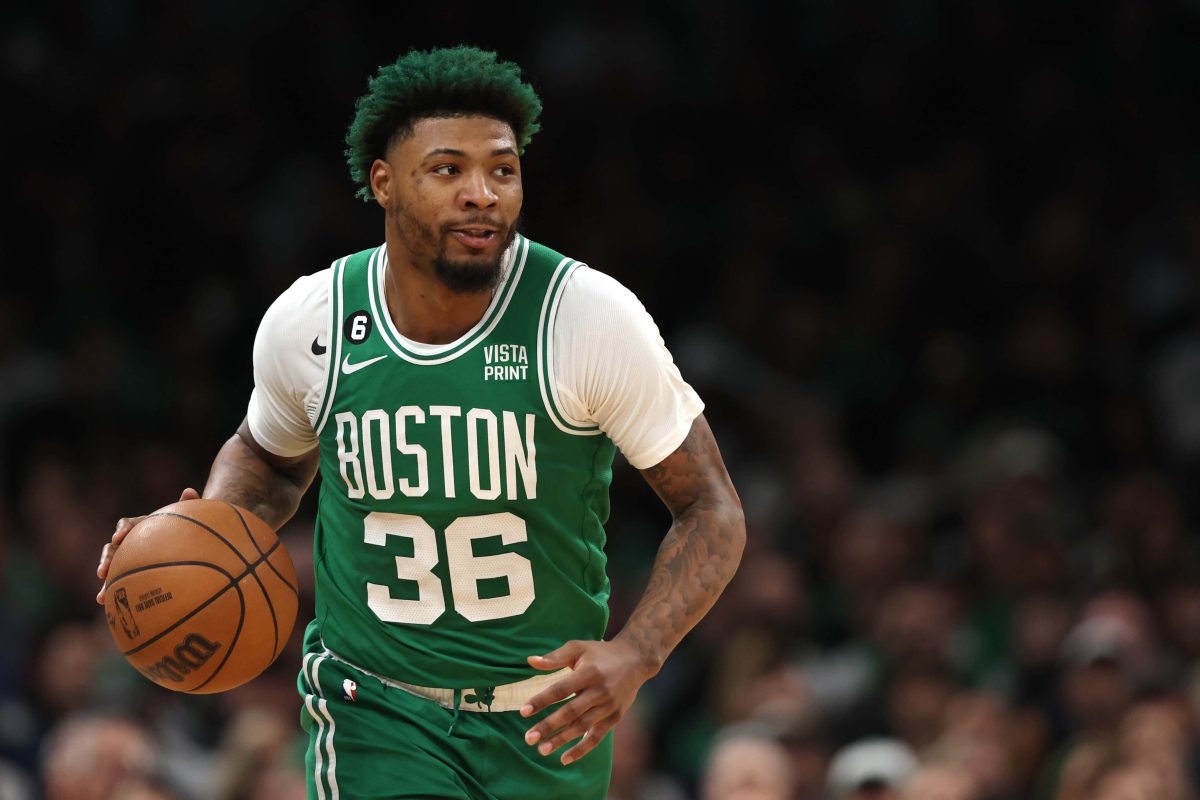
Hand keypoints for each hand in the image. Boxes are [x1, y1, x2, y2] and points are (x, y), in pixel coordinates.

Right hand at [96, 488, 199, 603]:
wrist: (190, 539)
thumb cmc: (190, 526)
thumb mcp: (191, 516)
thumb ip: (190, 505)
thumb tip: (190, 491)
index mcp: (142, 525)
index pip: (127, 524)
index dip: (122, 530)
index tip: (120, 537)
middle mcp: (131, 542)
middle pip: (113, 548)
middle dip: (107, 559)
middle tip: (102, 572)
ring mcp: (130, 558)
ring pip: (113, 568)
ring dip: (106, 581)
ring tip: (102, 596)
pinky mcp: (132, 572)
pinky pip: (122, 582)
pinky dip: (114, 592)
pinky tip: (108, 607)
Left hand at [520, 638, 655, 764]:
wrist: (636, 660)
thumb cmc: (601, 653)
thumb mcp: (579, 648)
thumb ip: (555, 657)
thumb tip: (530, 661)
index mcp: (589, 672)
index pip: (561, 689)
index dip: (542, 700)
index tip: (523, 711)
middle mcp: (600, 691)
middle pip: (570, 712)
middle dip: (548, 726)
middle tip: (529, 738)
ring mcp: (609, 706)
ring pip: (582, 726)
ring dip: (562, 740)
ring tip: (542, 749)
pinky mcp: (615, 717)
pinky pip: (597, 737)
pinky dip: (582, 749)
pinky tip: (564, 758)